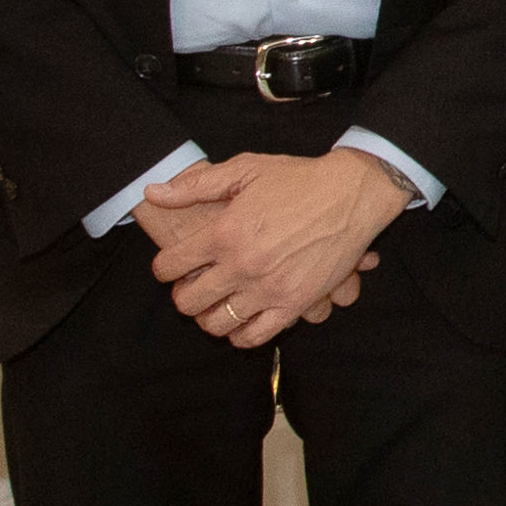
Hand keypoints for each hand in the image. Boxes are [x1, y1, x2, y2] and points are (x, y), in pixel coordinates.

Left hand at [141, 146, 405, 347]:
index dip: (164, 267)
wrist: (352, 194)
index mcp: (224, 233)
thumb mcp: (245, 169)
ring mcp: (268, 289)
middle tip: (192, 285)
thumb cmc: (298, 178)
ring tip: (216, 303)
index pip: (169, 266)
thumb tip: (153, 193)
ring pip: (217, 324)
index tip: (171, 265)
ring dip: (209, 316)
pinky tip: (242, 319)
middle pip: (188, 302)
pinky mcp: (294, 304)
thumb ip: (195, 185)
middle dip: (182, 295)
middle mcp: (241, 266)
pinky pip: (255, 336)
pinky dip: (241, 334)